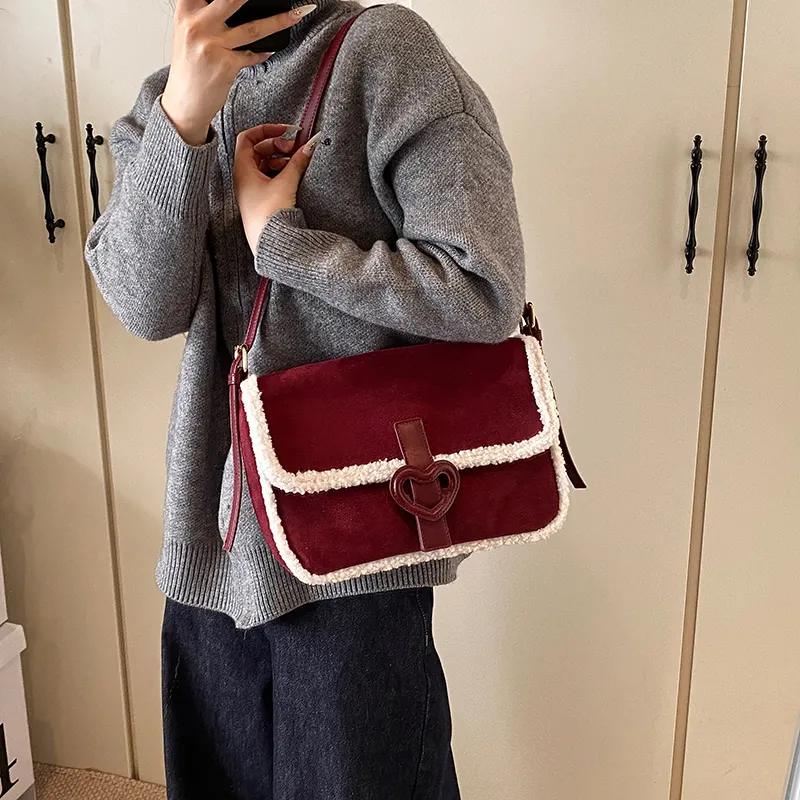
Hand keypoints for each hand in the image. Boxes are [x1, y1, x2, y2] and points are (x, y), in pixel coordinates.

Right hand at [161, 1, 317, 145]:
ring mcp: (212, 45)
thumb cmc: (190, 68)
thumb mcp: (188, 32)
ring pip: (254, 27)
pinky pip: (253, 55)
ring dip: (280, 20)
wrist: (184, 103)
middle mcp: (196, 25)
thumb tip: (232, 3)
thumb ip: (205, 14)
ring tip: (297, 14)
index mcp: (186, 11)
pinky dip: (264, 52)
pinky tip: (270, 50)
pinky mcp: (226, 65)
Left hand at [233, 125, 322, 253]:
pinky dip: (280, 171)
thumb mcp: (286, 183)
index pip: (248, 138)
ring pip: (264, 164)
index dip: (266, 130)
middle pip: (257, 150)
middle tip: (295, 147)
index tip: (286, 131)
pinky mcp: (260, 200)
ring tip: (296, 161)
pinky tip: (293, 175)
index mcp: (242, 169)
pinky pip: (268, 177)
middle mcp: (244, 178)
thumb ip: (298, 162)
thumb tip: (309, 146)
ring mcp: (251, 189)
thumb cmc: (269, 214)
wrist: (269, 244)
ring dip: (280, 158)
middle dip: (277, 145)